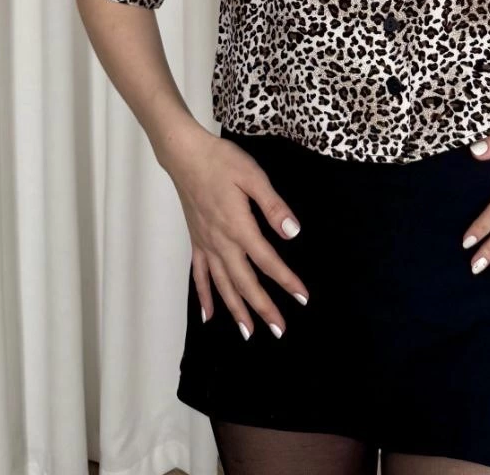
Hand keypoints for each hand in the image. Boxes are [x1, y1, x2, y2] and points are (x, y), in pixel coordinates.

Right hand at [165, 127, 310, 339]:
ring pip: (222, 285)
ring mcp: (206, 244)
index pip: (267, 261)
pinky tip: (209, 315)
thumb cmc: (222, 161)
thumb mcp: (253, 177)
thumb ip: (273, 206)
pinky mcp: (196, 240)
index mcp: (239, 227)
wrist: (186, 155)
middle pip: (244, 282)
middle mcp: (221, 242)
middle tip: (279, 330)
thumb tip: (293, 233)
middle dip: (263, 308)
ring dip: (236, 310)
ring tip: (248, 333)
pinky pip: (199, 275)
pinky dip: (204, 296)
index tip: (302, 298)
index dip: (286, 281)